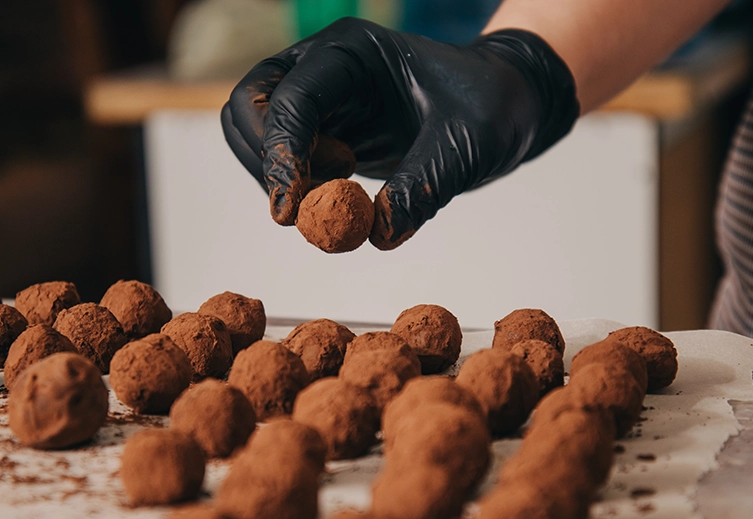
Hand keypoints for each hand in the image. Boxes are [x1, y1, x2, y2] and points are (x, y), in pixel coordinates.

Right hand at [222, 17, 578, 248]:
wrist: (503, 104)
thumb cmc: (490, 107)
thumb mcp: (467, 145)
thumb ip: (423, 186)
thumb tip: (378, 234)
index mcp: (352, 50)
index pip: (292, 97)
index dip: (282, 154)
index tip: (289, 211)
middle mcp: (323, 66)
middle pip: (249, 106)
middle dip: (266, 162)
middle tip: (307, 206)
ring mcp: (318, 97)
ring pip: (253, 133)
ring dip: (276, 178)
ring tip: (338, 195)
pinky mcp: (323, 129)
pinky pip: (282, 158)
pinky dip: (294, 187)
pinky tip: (340, 195)